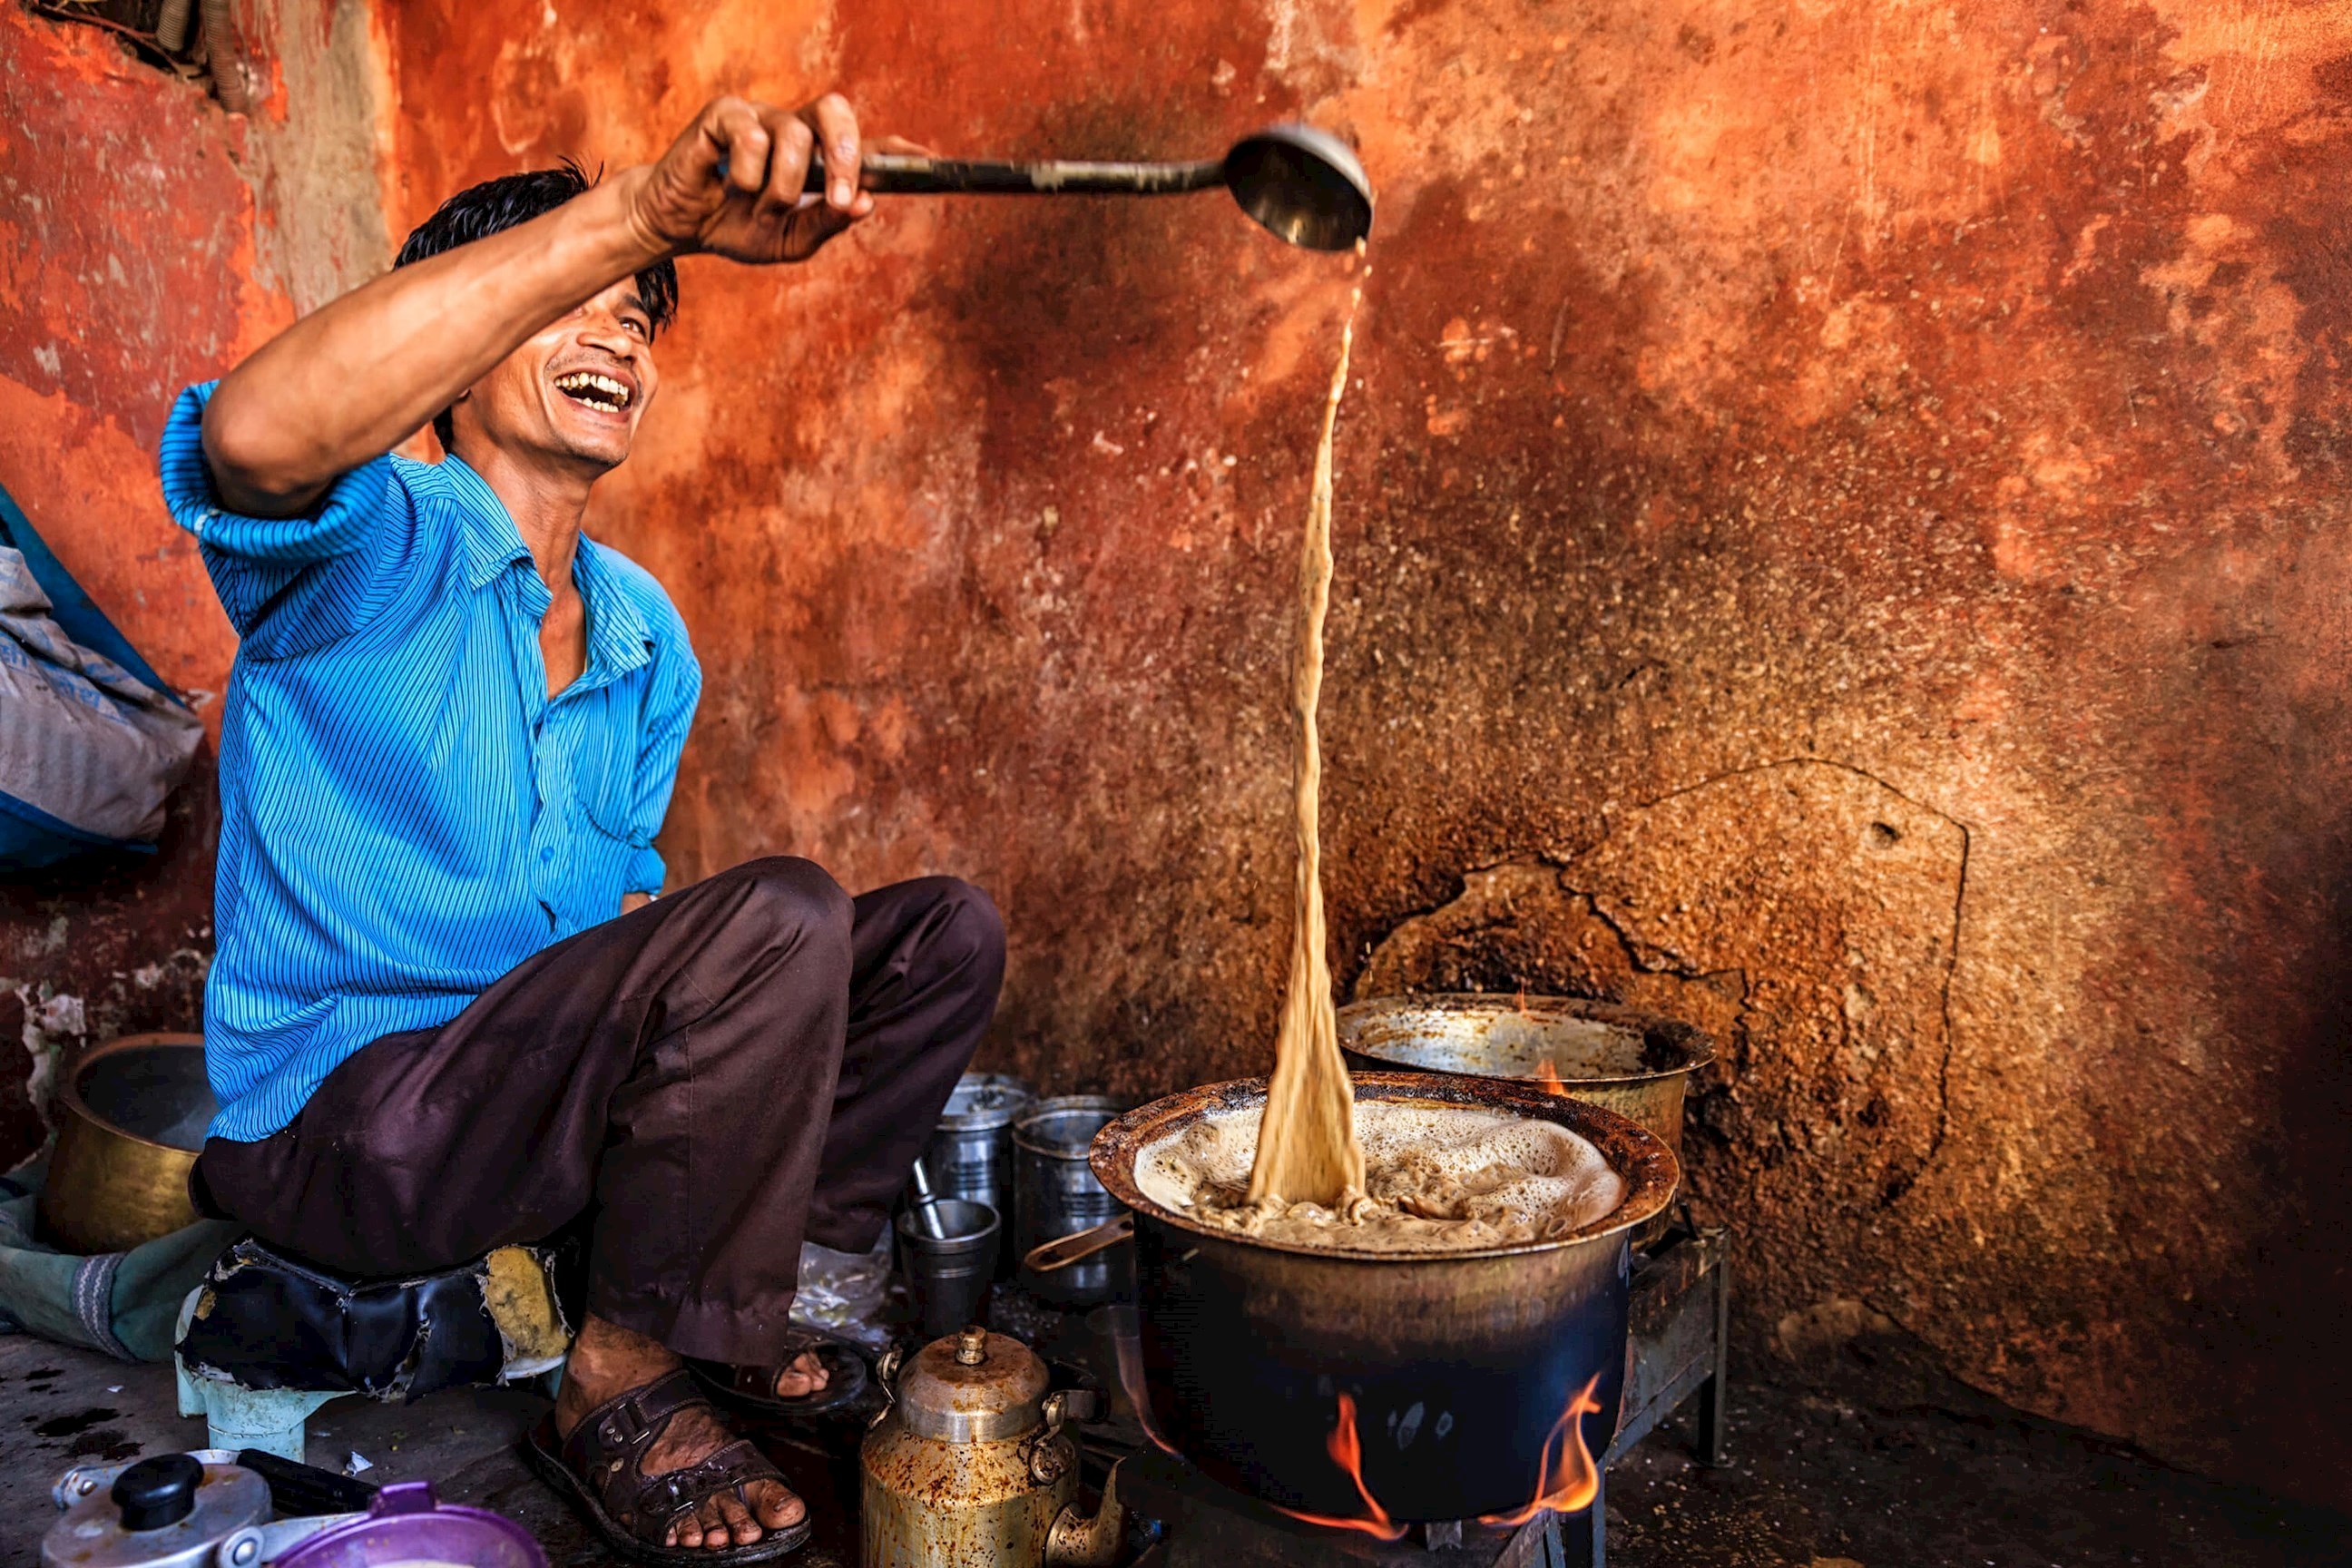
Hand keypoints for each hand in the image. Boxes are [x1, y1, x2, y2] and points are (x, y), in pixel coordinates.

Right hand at [627, 94, 876, 263]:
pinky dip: (746, 175)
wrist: (679, 228)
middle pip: (835, 110)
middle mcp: (795, 129)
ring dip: (782, 186)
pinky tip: (730, 187)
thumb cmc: (737, 228)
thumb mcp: (790, 241)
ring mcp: (761, 117)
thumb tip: (866, 204)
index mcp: (818, 158)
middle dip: (845, 153)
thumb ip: (827, 224)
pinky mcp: (725, 113)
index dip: (897, 150)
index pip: (866, 144)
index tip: (927, 161)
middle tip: (841, 197)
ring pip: (793, 135)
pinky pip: (752, 138)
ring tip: (760, 207)